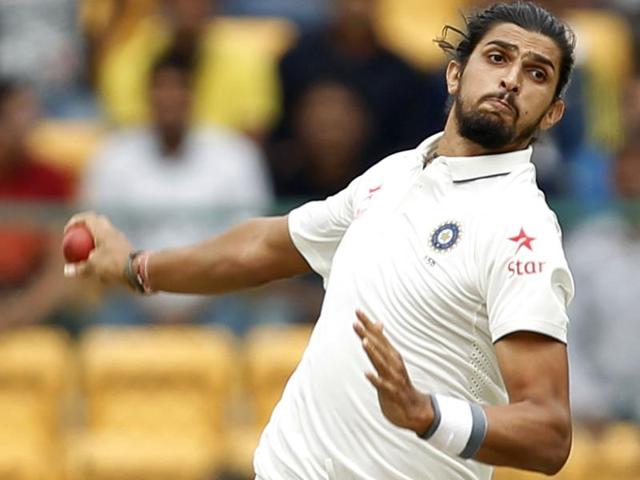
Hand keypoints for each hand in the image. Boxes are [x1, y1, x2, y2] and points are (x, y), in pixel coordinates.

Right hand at [63, 211, 131, 285]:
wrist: (138, 269)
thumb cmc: (114, 264)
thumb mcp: (93, 267)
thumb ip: (79, 268)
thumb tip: (67, 271)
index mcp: (103, 229)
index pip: (88, 217)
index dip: (76, 221)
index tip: (67, 231)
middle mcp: (113, 232)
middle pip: (97, 224)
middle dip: (85, 228)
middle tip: (76, 238)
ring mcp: (120, 240)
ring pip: (105, 236)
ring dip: (95, 240)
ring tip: (86, 252)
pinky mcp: (125, 249)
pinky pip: (111, 247)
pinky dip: (103, 252)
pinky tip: (99, 265)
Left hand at [353, 309, 433, 434]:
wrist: (414, 409)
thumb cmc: (398, 382)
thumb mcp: (390, 359)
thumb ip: (382, 342)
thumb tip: (378, 323)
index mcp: (392, 354)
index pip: (378, 335)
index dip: (368, 323)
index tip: (357, 311)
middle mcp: (393, 363)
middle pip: (378, 346)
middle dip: (367, 334)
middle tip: (355, 322)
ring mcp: (393, 377)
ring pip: (381, 363)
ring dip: (373, 352)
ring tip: (364, 342)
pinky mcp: (391, 392)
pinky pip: (382, 385)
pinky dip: (375, 379)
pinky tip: (367, 374)